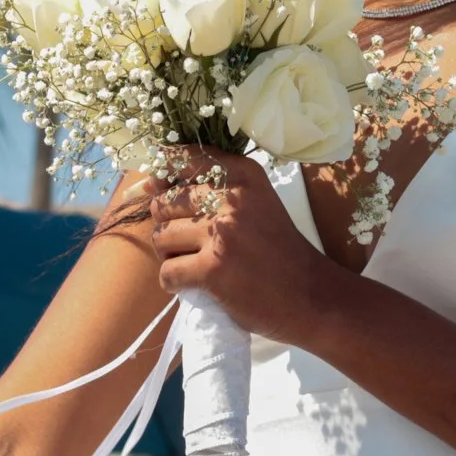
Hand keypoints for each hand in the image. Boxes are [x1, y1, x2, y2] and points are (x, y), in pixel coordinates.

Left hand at [148, 149, 344, 344]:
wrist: (310, 296)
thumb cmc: (278, 249)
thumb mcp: (255, 202)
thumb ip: (210, 188)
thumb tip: (145, 186)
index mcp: (243, 174)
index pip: (183, 159)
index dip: (164, 178)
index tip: (166, 193)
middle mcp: (231, 197)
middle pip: (165, 202)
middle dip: (169, 225)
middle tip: (191, 242)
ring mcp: (221, 234)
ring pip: (161, 237)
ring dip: (170, 255)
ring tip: (194, 262)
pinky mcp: (212, 269)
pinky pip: (167, 272)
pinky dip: (174, 282)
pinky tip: (194, 283)